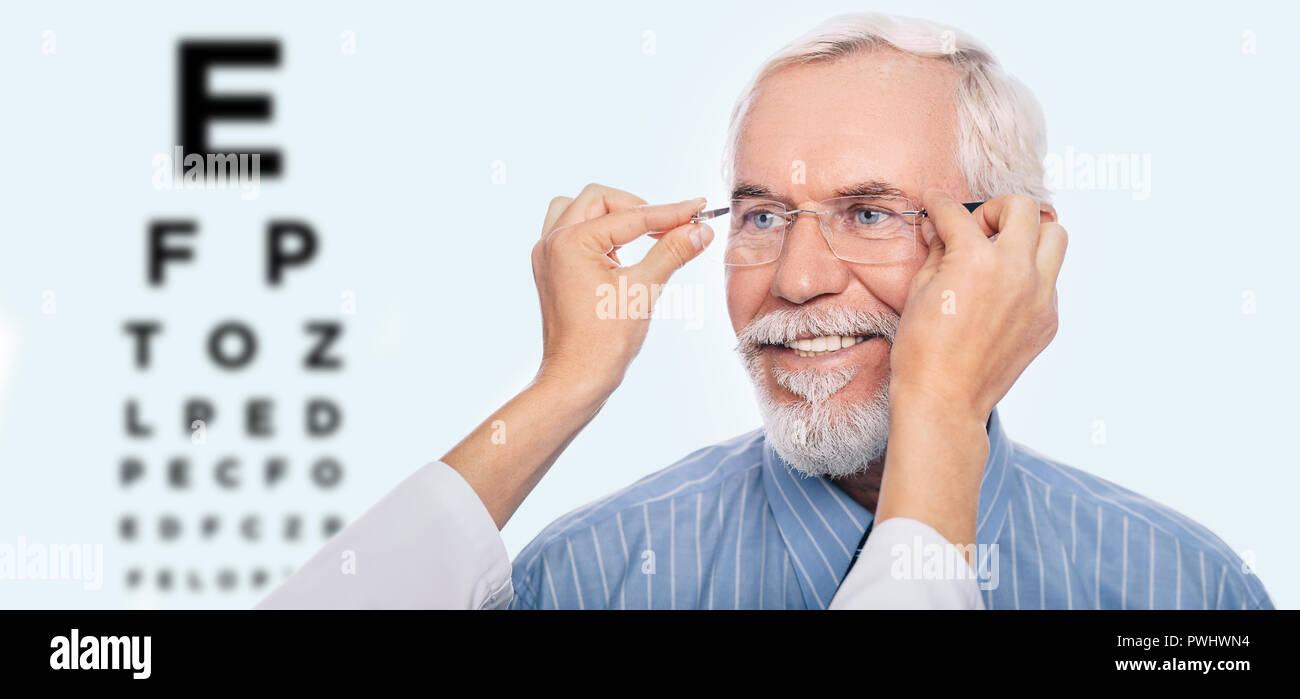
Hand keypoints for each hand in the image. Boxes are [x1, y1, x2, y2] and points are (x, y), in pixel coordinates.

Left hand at [532, 183, 713, 398]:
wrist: (577, 380)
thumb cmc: (604, 341)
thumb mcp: (644, 289)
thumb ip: (672, 251)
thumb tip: (701, 228)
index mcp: (570, 242)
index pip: (630, 216)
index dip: (670, 213)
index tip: (699, 208)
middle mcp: (551, 242)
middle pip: (598, 200)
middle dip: (636, 208)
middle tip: (669, 227)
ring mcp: (546, 256)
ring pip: (579, 211)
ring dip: (612, 216)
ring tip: (640, 238)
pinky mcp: (550, 271)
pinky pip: (572, 234)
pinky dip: (597, 234)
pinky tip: (619, 254)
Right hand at [874, 190, 1065, 549]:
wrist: (944, 400)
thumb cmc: (923, 351)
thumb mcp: (919, 290)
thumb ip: (939, 251)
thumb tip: (945, 230)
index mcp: (977, 260)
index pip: (960, 214)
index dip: (940, 205)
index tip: (937, 205)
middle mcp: (1017, 271)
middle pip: (1024, 209)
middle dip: (995, 211)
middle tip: (977, 230)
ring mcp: (1040, 296)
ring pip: (1055, 237)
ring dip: (1028, 235)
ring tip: (1001, 253)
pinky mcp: (1049, 320)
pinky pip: (1049, 280)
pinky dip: (1028, 276)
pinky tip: (1001, 295)